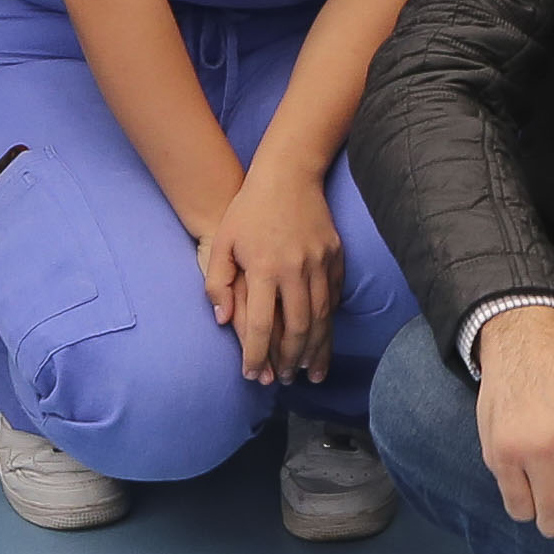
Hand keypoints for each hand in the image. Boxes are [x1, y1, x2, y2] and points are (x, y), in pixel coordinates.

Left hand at [199, 161, 346, 381]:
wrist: (289, 173)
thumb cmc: (248, 208)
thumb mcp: (221, 241)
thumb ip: (217, 282)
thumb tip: (223, 320)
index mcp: (264, 267)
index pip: (262, 324)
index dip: (256, 355)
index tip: (251, 375)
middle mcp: (295, 269)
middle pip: (298, 328)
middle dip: (290, 360)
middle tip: (282, 379)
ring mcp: (320, 263)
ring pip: (322, 318)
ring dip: (316, 350)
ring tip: (309, 372)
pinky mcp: (336, 256)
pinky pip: (334, 298)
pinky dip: (329, 322)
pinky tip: (323, 338)